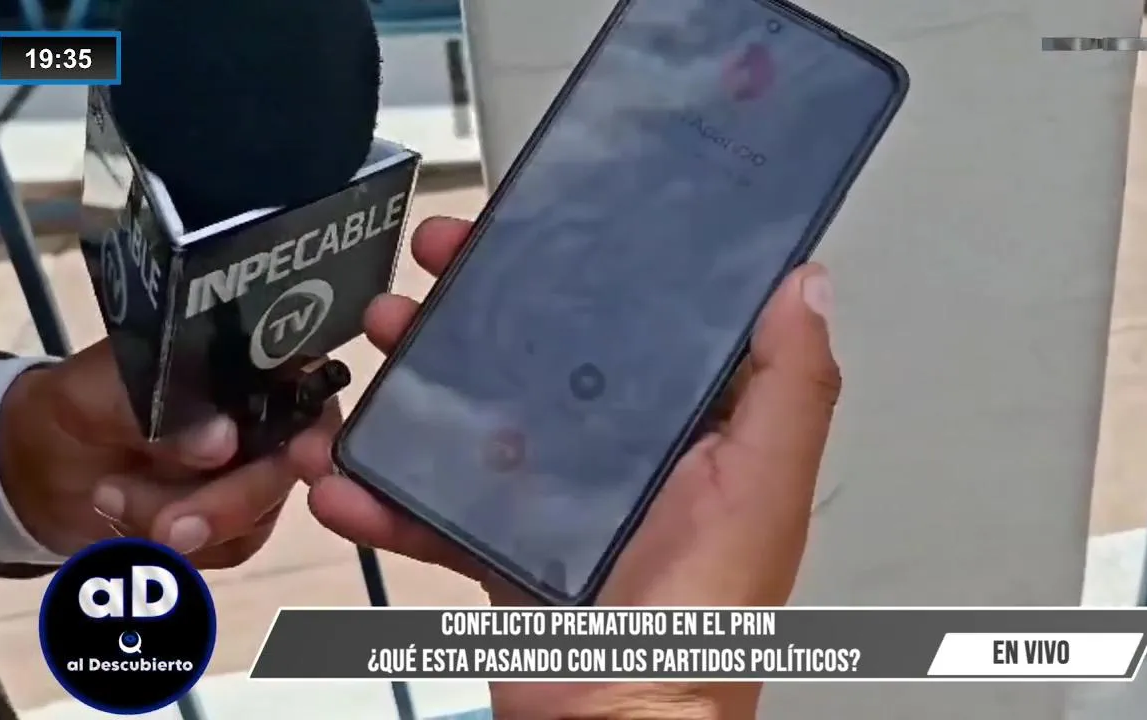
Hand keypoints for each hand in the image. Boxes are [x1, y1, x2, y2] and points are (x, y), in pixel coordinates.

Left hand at [0, 341, 340, 568]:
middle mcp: (269, 420)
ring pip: (254, 517)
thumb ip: (157, 411)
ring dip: (177, 523)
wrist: (40, 471)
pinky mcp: (240, 524)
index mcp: (246, 368)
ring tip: (110, 498)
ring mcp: (259, 475)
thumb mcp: (94, 397)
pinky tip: (127, 519)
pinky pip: (227, 549)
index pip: (310, 392)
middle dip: (226, 503)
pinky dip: (172, 547)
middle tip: (164, 528)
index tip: (301, 459)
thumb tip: (225, 443)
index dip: (315, 427)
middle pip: (289, 469)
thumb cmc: (71, 410)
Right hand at [290, 217, 839, 718]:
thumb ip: (788, 390)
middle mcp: (617, 451)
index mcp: (682, 427)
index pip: (630, 320)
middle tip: (424, 261)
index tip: (521, 222)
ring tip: (372, 343)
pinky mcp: (497, 546)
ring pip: (472, 414)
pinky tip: (339, 474)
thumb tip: (806, 281)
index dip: (579, 262)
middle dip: (474, 303)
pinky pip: (431, 503)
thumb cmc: (699, 618)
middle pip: (536, 352)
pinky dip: (381, 489)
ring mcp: (550, 498)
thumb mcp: (759, 491)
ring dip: (412, 378)